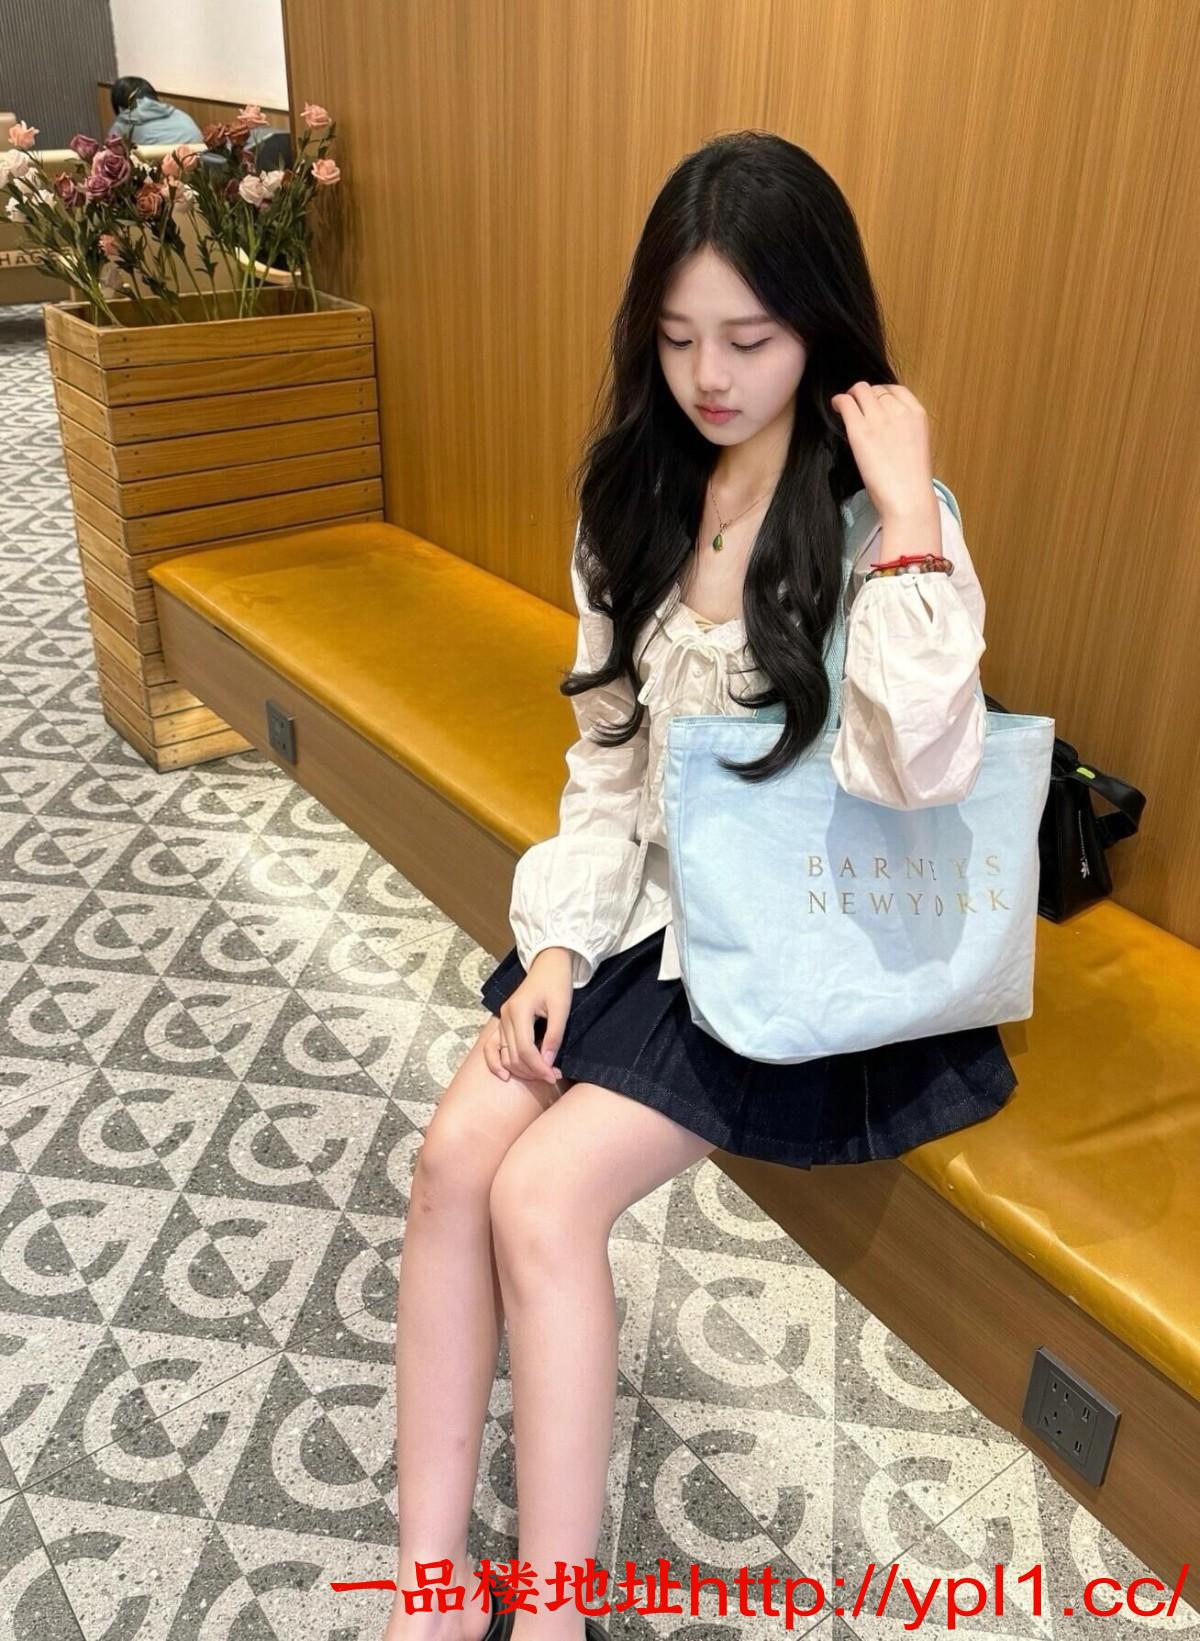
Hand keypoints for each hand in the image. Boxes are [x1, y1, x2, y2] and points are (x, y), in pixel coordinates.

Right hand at [487, 950, 572, 1084]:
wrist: (548, 964)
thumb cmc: (557, 983)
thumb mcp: (561, 1007)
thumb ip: (554, 1035)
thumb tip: (547, 1062)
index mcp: (519, 1010)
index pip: (525, 1049)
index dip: (539, 1067)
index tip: (554, 1076)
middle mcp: (505, 1016)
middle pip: (513, 1055)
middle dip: (533, 1071)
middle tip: (553, 1076)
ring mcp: (501, 1019)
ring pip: (504, 1055)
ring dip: (521, 1070)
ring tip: (541, 1074)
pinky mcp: (502, 1021)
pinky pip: (492, 1046)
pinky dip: (496, 1062)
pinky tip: (504, 1076)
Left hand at [829, 382, 933, 523]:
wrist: (908, 498)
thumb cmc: (912, 481)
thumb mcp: (917, 445)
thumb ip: (904, 429)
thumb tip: (886, 427)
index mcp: (917, 413)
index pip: (896, 389)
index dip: (881, 394)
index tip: (874, 403)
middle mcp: (898, 410)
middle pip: (876, 389)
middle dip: (865, 396)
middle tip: (856, 407)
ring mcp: (878, 418)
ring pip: (860, 390)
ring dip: (851, 396)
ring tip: (844, 407)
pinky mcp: (860, 430)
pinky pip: (846, 402)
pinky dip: (839, 402)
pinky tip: (836, 407)